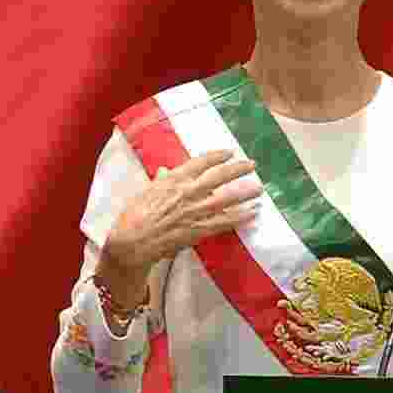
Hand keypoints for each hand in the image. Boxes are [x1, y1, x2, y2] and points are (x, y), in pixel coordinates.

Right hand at [106, 149, 262, 275]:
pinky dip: (240, 217)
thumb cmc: (135, 215)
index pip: (200, 163)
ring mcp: (195, 211)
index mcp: (174, 179)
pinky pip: (224, 222)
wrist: (133, 240)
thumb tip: (166, 171)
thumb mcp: (147, 191)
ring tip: (259, 188)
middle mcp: (188, 192)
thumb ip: (161, 180)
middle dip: (237, 169)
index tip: (229, 152)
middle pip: (218, 177)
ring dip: (244, 193)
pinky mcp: (199, 229)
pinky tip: (252, 214)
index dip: (217, 156)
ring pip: (226, 199)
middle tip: (252, 164)